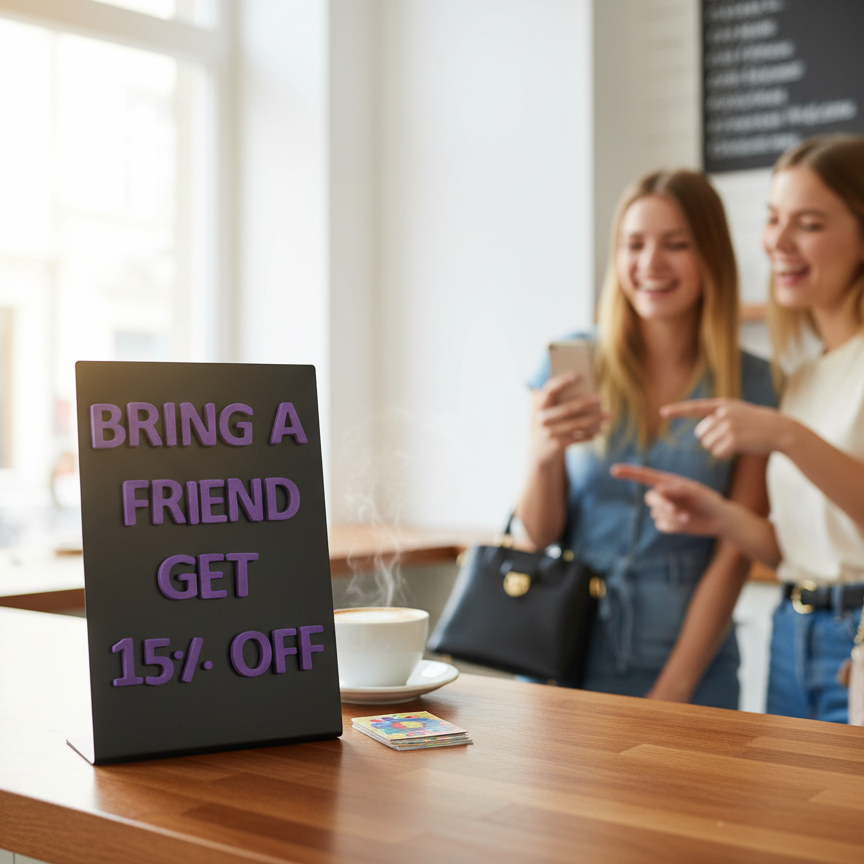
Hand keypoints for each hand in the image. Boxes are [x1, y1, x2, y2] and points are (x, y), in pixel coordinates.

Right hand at [530, 375, 607, 464]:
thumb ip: (565, 403)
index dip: (562, 382)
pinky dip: (590, 434)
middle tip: (600, 398)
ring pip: (575, 424)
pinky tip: (600, 431)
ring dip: (594, 420)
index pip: (550, 390)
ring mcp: (549, 433)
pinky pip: (577, 438)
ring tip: (608, 415)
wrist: (541, 452)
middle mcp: (543, 418)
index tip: (576, 375)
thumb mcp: (553, 412)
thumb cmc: (553, 424)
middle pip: (566, 409)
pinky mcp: (557, 445)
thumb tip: (591, 397)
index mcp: (541, 405)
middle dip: (584, 403)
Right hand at [609, 463, 727, 536]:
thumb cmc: (709, 501)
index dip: (629, 473)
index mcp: (669, 482)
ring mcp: (665, 509)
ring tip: (686, 517)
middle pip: (650, 498)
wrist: (719, 519)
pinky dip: (672, 526)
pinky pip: (661, 525)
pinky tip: (685, 523)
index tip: (614, 471)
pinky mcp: (668, 523)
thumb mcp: (696, 492)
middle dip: (660, 504)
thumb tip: (659, 488)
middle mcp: (665, 495)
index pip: (645, 476)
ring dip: (670, 517)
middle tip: (674, 510)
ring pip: (656, 514)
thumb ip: (678, 489)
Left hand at [660, 398, 789, 458]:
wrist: (780, 430)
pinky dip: (725, 454)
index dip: (678, 410)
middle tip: (730, 437)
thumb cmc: (758, 424)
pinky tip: (739, 448)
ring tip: (737, 441)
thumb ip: (719, 417)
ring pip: (707, 444)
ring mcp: (727, 426)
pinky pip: (717, 453)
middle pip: (700, 434)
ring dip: (718, 447)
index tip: (662, 412)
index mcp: (723, 405)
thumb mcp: (738, 413)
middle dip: (710, 439)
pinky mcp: (732, 440)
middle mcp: (723, 414)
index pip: (695, 407)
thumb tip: (700, 434)